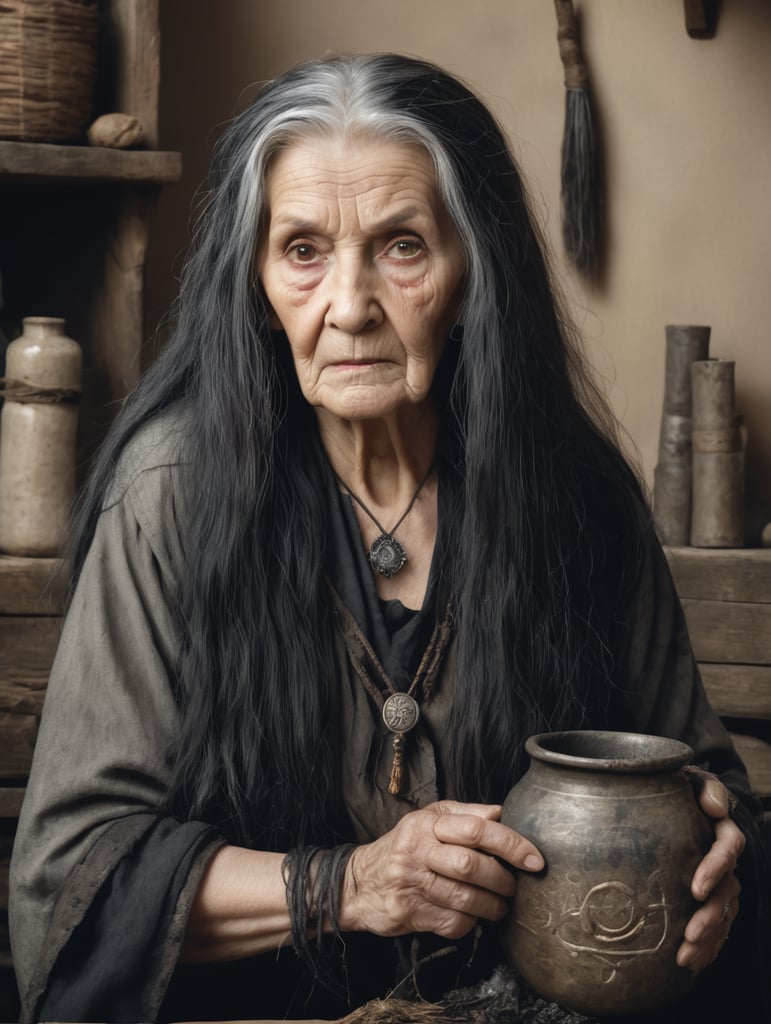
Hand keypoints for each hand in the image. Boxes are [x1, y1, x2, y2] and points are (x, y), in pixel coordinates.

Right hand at [340, 800, 543, 939]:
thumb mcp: (428, 820)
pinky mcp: (408, 913)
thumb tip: (503, 812)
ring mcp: (410, 883)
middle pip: (472, 866)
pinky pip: (452, 923)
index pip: (476, 829)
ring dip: (492, 907)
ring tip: (500, 906)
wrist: (357, 882)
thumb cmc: (403, 847)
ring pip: (465, 899)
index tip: (534, 859)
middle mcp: (416, 850)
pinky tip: (472, 916)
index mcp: (426, 823)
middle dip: (502, 880)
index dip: (511, 844)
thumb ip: (465, 815)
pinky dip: (470, 923)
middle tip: (513, 887)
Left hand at [677, 770, 744, 972]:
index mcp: (723, 832)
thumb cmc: (681, 790)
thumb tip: (715, 808)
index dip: (715, 869)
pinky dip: (706, 948)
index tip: (696, 888)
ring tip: (687, 956)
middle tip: (690, 934)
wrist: (676, 804)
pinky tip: (691, 964)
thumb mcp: (692, 780)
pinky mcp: (709, 901)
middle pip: (728, 891)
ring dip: (709, 939)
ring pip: (723, 915)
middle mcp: (725, 862)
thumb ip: (705, 788)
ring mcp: (720, 884)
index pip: (728, 849)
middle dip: (712, 916)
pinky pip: (716, 928)